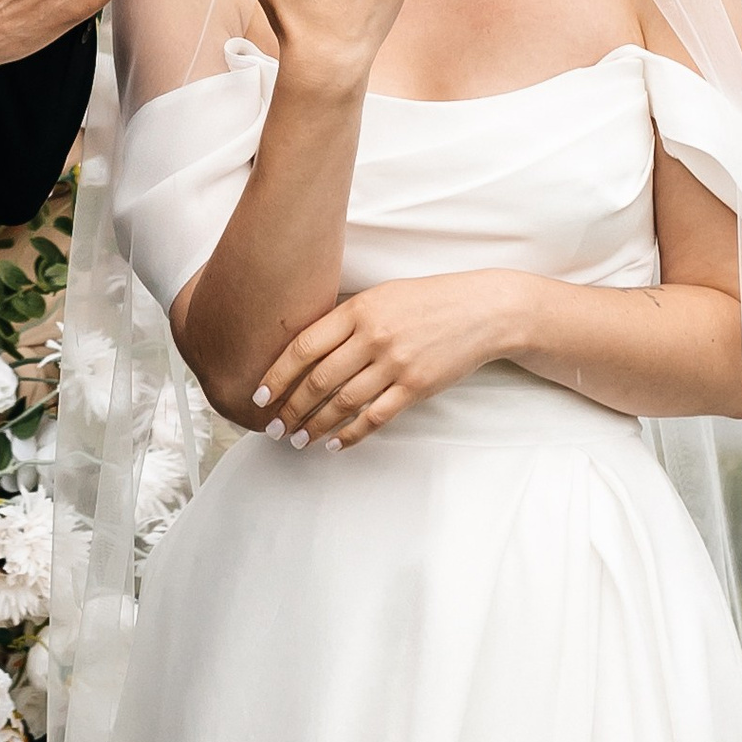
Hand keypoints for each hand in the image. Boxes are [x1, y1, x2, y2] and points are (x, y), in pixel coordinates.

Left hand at [253, 270, 533, 449]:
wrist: (482, 311)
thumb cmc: (427, 301)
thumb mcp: (381, 297)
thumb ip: (345, 320)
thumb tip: (305, 349)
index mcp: (358, 310)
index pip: (303, 347)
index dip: (276, 375)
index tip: (259, 396)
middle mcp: (373, 336)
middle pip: (318, 380)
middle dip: (290, 408)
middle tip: (273, 427)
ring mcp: (395, 363)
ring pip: (342, 403)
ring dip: (314, 426)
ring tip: (298, 440)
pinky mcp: (416, 387)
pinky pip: (375, 417)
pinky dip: (351, 434)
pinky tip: (334, 443)